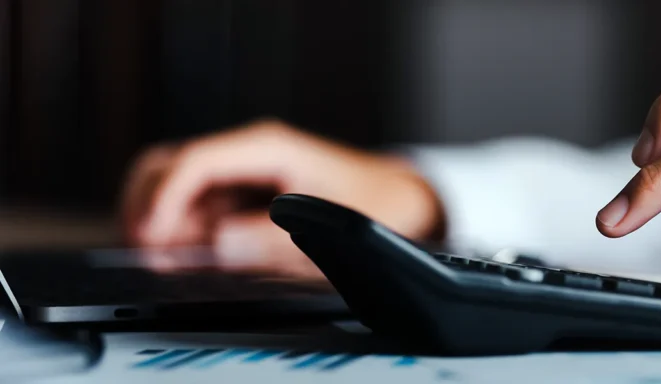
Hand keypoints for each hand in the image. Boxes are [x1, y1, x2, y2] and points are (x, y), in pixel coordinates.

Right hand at [120, 119, 444, 278]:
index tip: (150, 237)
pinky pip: (196, 206)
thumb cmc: (375, 203)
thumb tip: (221, 246)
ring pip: (176, 186)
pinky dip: (181, 228)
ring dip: (161, 219)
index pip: (195, 162)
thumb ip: (273, 238)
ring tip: (163, 258)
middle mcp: (248, 153)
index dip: (164, 199)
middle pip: (168, 165)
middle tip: (143, 249)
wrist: (401, 200)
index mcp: (267, 147)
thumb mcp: (331, 224)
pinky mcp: (244, 194)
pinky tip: (185, 255)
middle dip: (147, 204)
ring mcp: (243, 171)